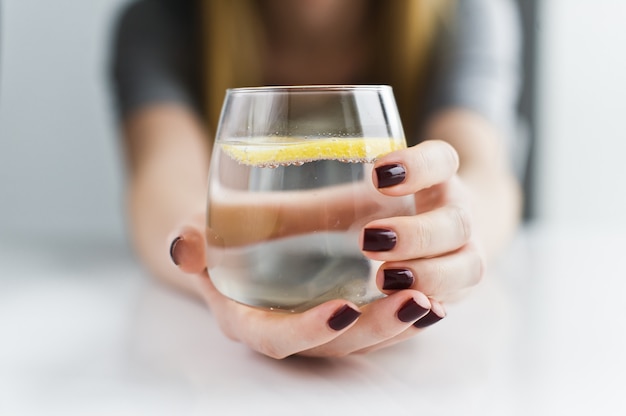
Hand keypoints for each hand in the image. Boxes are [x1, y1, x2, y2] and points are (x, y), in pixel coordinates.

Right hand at [169, 140, 481, 357]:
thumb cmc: (216, 237)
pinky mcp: (340, 309)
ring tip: (432, 300)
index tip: (342, 310)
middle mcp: (287, 328)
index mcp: (247, 318)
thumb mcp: (199, 234)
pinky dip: (405, 314)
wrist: (231, 239)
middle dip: (375, 329)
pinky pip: (375, 322)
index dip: (308, 332)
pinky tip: (435, 297)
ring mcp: (316, 322)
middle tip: (412, 302)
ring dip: (400, 324)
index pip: (276, 339)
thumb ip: (192, 242)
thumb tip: (182, 247)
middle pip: (334, 345)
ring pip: (363, 337)